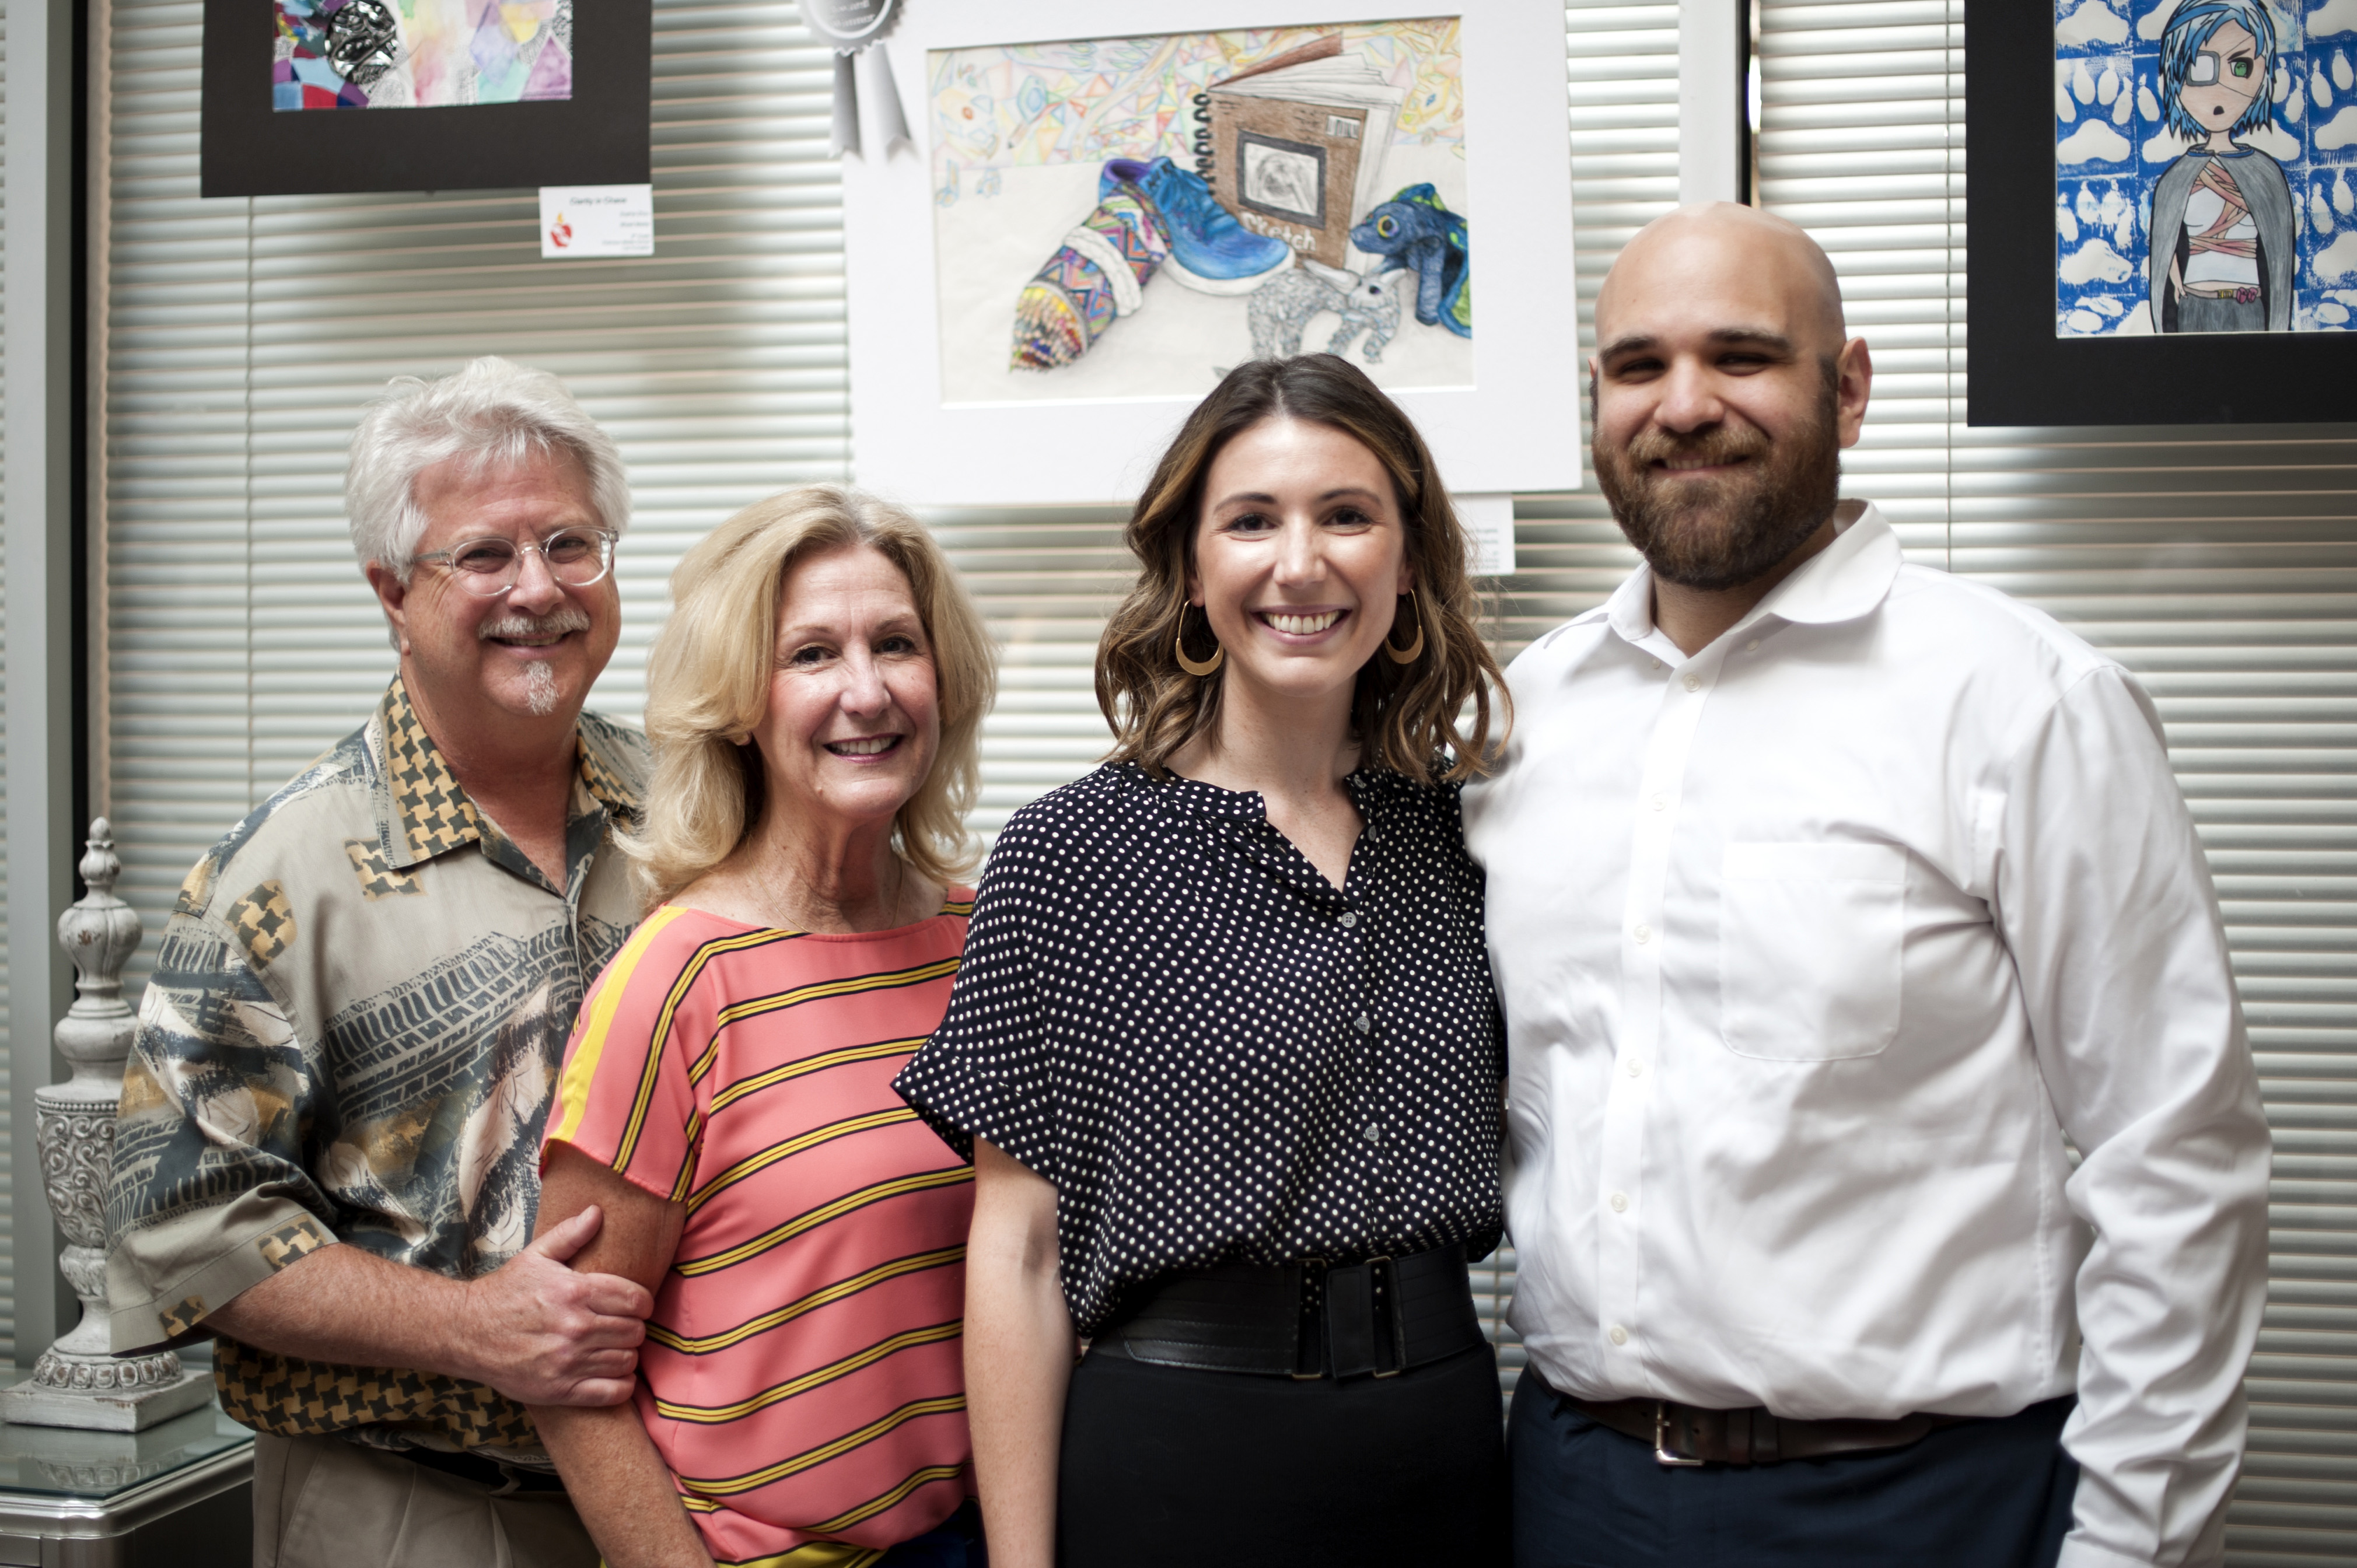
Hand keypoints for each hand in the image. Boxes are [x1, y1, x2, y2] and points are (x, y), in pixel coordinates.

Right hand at [456, 1206, 651, 1405]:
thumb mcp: (535, 1256)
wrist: (466, 1332)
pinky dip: (621, 1385)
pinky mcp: (559, 1390)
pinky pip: (612, 1392)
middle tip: (622, 1326)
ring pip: (627, 1360)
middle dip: (634, 1327)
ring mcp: (568, 1361)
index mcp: (575, 1292)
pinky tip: (613, 1374)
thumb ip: (570, 1234)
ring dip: (627, 1354)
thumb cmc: (504, 1292)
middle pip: (635, 1331)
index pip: (637, 1299)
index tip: (636, 1304)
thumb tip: (597, 1211)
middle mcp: (575, 1327)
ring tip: (614, 1347)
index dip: (643, 1302)